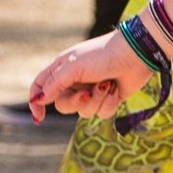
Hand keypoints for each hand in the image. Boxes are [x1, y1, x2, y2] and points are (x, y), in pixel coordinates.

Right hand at [28, 30, 153, 120]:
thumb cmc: (102, 55)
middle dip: (76, 102)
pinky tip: (116, 89)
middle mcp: (74, 81)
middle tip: (87, 93)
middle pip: (63, 105)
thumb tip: (38, 100)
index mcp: (62, 69)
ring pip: (84, 112)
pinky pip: (101, 114)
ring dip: (97, 100)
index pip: (40, 87)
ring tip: (107, 84)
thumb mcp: (74, 66)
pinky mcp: (108, 99)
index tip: (39, 118)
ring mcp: (91, 91)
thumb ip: (54, 84)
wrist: (135, 54)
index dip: (36, 102)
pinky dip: (109, 103)